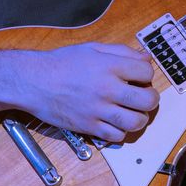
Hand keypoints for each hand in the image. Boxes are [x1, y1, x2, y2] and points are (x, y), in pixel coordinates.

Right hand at [18, 42, 158, 142]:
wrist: (34, 82)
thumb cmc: (61, 63)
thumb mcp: (92, 49)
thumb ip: (121, 52)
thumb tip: (145, 58)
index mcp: (110, 66)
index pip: (147, 72)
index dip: (146, 74)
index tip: (140, 76)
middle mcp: (107, 89)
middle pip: (148, 100)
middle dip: (151, 98)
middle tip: (143, 97)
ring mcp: (98, 110)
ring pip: (136, 122)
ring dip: (140, 117)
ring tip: (133, 112)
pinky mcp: (88, 127)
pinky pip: (116, 136)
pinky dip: (121, 131)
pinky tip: (116, 122)